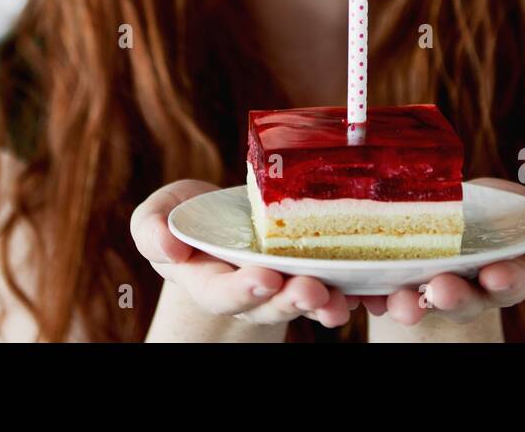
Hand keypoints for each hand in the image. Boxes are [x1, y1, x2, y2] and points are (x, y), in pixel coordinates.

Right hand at [131, 179, 356, 328]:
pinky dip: (354, 289)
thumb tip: (169, 246)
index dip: (243, 288)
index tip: (262, 277)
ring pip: (305, 302)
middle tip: (311, 289)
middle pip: (272, 304)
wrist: (220, 226)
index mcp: (210, 281)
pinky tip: (372, 287)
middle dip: (291, 299)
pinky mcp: (313, 272)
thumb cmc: (185, 222)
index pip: (224, 293)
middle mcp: (250, 292)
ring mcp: (284, 286)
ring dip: (325, 302)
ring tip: (340, 299)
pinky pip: (335, 286)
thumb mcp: (155, 220)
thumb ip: (152, 231)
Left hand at [351, 177, 524, 324]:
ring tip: (400, 300)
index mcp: (501, 271)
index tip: (498, 273)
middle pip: (463, 300)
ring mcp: (425, 292)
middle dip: (454, 296)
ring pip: (418, 304)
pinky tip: (360, 291)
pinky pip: (376, 297)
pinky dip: (367, 295)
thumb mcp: (514, 208)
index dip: (507, 278)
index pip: (510, 281)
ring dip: (410, 305)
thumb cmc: (483, 216)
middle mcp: (465, 290)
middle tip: (442, 288)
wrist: (434, 216)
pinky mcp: (387, 288)